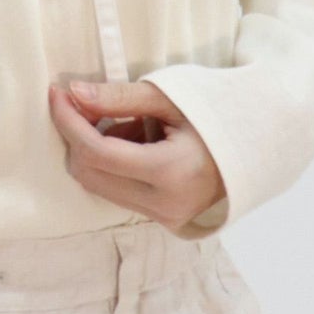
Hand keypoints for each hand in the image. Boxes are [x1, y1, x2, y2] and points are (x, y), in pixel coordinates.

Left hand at [48, 78, 226, 232]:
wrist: (256, 145)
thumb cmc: (216, 114)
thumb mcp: (169, 98)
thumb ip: (119, 97)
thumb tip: (74, 94)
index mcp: (171, 172)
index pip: (97, 152)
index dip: (68, 121)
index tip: (57, 93)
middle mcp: (165, 204)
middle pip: (90, 174)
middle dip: (76, 135)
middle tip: (83, 101)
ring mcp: (164, 217)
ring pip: (100, 186)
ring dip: (94, 150)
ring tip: (124, 120)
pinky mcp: (163, 220)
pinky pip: (117, 192)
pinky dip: (111, 164)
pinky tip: (133, 139)